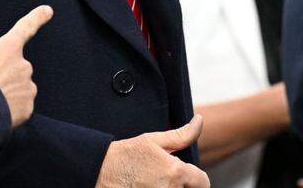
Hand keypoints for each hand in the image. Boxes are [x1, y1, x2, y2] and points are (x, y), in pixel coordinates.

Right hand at [0, 5, 52, 126]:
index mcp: (8, 48)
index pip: (25, 28)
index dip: (37, 18)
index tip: (48, 10)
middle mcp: (23, 65)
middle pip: (15, 70)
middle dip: (4, 78)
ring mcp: (28, 86)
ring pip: (19, 90)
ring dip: (6, 95)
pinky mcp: (28, 107)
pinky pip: (20, 108)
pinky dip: (9, 111)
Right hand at [95, 115, 209, 187]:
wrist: (100, 173)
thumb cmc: (125, 156)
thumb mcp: (153, 140)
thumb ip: (182, 134)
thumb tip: (199, 120)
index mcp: (176, 172)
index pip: (203, 182)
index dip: (196, 178)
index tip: (183, 175)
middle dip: (184, 186)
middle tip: (165, 178)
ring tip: (155, 183)